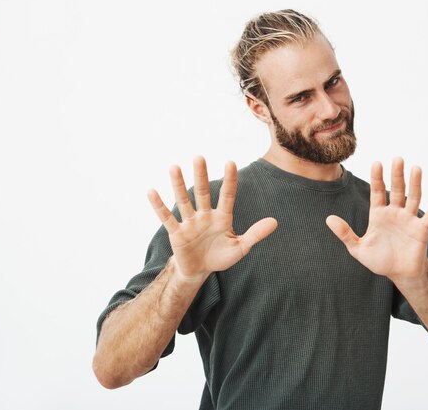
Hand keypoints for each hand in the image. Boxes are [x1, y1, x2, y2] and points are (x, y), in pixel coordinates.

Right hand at [147, 156, 277, 280]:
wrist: (200, 271)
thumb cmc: (220, 257)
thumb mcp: (240, 248)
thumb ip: (255, 234)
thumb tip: (275, 222)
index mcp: (222, 217)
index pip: (227, 196)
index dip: (229, 180)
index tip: (230, 162)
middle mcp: (205, 215)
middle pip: (203, 192)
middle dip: (201, 176)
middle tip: (199, 157)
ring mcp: (190, 223)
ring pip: (184, 201)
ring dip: (178, 185)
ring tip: (174, 167)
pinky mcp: (177, 233)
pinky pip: (167, 218)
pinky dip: (159, 206)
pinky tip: (152, 191)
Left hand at [326, 157, 427, 282]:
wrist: (399, 275)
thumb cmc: (380, 261)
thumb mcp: (357, 249)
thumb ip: (345, 234)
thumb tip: (328, 219)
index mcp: (378, 215)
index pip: (377, 192)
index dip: (377, 178)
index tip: (376, 163)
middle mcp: (394, 213)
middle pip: (396, 190)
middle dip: (396, 175)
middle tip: (397, 158)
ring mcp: (409, 219)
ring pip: (413, 197)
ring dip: (415, 183)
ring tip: (416, 168)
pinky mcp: (421, 229)